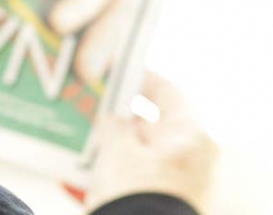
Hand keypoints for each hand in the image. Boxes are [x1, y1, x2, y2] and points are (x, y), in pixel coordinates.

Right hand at [86, 73, 219, 213]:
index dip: (144, 79)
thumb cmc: (138, 196)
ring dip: (113, 151)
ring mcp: (178, 187)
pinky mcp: (162, 208)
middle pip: (153, 128)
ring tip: (82, 142)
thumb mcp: (117, 152)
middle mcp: (191, 160)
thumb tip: (111, 120)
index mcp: (190, 136)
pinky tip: (80, 176)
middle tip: (93, 109)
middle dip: (121, 121)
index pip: (169, 94)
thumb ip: (112, 127)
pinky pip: (134, 185)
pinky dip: (112, 178)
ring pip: (141, 159)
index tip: (122, 71)